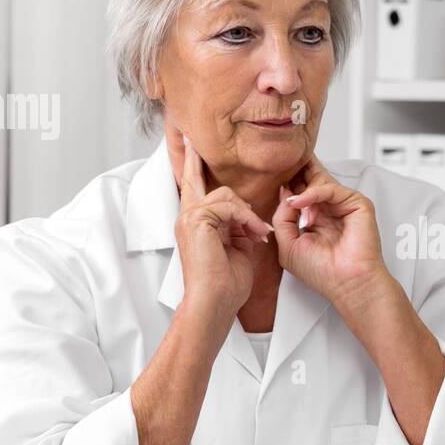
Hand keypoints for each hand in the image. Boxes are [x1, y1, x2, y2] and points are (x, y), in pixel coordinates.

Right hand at [174, 136, 271, 330]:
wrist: (215, 303)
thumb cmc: (226, 284)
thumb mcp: (238, 248)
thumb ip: (239, 226)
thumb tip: (250, 216)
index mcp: (194, 222)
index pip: (192, 185)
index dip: (192, 163)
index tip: (190, 141)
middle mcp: (187, 216)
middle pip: (204, 182)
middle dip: (219, 183)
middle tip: (224, 188)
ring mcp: (189, 217)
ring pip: (226, 194)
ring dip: (248, 216)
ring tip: (258, 238)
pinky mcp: (196, 220)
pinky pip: (229, 206)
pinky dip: (247, 220)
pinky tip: (254, 236)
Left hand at [272, 155, 388, 309]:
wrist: (346, 284)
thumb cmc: (321, 272)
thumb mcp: (288, 244)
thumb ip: (282, 217)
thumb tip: (285, 192)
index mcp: (316, 218)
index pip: (302, 192)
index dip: (288, 184)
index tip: (270, 179)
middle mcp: (330, 210)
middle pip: (313, 180)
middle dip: (296, 173)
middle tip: (279, 166)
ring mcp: (344, 206)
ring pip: (320, 182)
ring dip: (302, 189)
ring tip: (292, 201)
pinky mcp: (357, 204)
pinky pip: (331, 189)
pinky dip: (313, 193)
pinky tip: (300, 201)